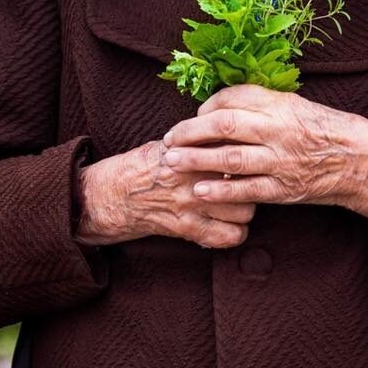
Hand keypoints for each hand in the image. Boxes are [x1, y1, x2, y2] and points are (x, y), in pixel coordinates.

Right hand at [76, 140, 254, 248]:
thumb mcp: (174, 141)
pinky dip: (233, 234)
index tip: (248, 157)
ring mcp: (192, 204)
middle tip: (247, 184)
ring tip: (238, 206)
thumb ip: (203, 139)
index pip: (236, 151)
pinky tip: (229, 226)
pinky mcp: (187, 228)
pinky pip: (227, 237)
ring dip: (244, 210)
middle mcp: (195, 176)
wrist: (117, 193)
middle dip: (251, 184)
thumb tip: (234, 131)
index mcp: (193, 150)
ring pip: (244, 211)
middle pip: (247, 182)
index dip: (248, 155)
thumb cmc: (148, 164)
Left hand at [161, 84, 367, 249]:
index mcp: (280, 104)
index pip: (233, 98)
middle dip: (190, 131)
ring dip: (195, 160)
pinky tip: (198, 192)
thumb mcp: (297, 105)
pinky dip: (220, 191)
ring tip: (171, 161)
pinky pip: (246, 190)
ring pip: (229, 157)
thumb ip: (263, 105)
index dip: (208, 105)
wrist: (361, 160)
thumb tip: (224, 108)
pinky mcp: (283, 188)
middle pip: (224, 124)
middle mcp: (278, 129)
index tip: (196, 115)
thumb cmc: (326, 129)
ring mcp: (280, 160)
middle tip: (168, 138)